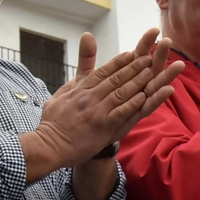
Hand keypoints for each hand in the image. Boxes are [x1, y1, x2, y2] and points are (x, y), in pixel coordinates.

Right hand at [25, 29, 183, 174]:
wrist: (48, 146)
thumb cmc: (53, 123)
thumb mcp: (59, 95)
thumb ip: (73, 81)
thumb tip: (77, 75)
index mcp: (80, 89)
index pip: (103, 71)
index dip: (119, 61)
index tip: (132, 53)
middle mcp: (89, 97)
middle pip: (115, 78)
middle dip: (133, 66)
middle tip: (148, 57)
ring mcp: (96, 111)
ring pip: (120, 92)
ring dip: (137, 81)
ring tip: (151, 71)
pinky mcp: (101, 126)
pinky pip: (120, 112)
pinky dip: (132, 103)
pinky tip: (144, 96)